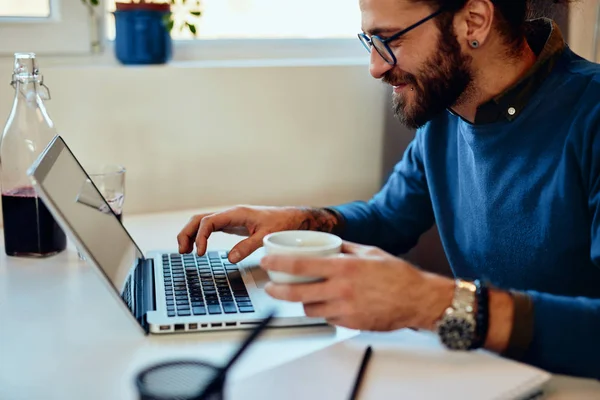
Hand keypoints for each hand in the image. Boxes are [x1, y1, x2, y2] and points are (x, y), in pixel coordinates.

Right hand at [177, 205, 339, 262]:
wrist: (294, 218)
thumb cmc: (283, 223)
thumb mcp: (267, 236)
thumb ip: (248, 246)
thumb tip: (230, 258)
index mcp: (236, 213)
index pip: (209, 221)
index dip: (200, 237)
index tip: (200, 253)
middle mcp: (230, 214)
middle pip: (199, 219)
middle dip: (187, 233)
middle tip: (182, 251)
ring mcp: (230, 219)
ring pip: (202, 222)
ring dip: (191, 234)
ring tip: (185, 251)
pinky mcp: (233, 225)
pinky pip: (210, 228)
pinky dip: (200, 236)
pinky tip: (198, 248)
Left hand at [261, 241, 453, 330]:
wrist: (418, 299)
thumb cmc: (398, 275)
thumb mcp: (369, 252)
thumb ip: (345, 248)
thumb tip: (328, 242)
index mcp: (343, 267)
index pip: (300, 265)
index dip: (278, 264)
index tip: (266, 262)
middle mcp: (341, 289)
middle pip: (297, 292)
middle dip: (278, 290)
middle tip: (270, 287)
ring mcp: (345, 309)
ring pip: (310, 308)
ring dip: (302, 302)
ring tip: (302, 294)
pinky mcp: (351, 323)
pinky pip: (328, 319)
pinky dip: (324, 311)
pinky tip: (328, 304)